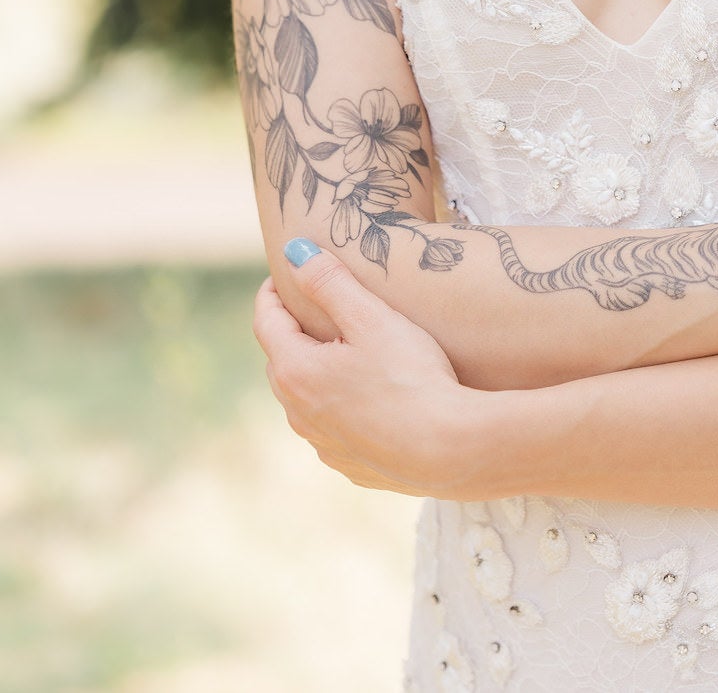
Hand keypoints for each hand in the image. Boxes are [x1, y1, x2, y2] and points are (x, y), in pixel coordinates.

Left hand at [252, 239, 482, 497]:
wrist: (450, 450)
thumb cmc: (412, 378)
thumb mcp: (372, 319)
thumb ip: (330, 282)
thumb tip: (294, 251)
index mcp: (295, 371)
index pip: (267, 322)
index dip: (273, 293)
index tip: (285, 274)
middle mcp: (298, 413)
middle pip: (283, 361)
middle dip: (294, 333)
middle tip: (315, 311)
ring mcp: (322, 445)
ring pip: (306, 400)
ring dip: (317, 374)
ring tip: (344, 355)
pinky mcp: (350, 466)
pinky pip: (334, 430)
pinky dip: (342, 409)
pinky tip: (371, 401)